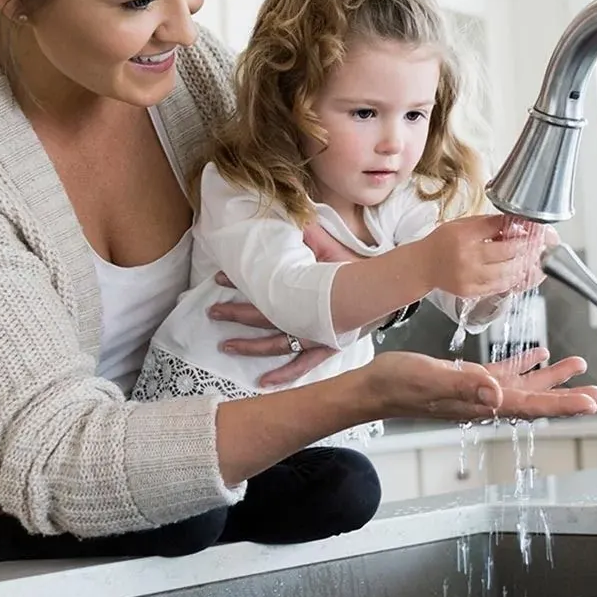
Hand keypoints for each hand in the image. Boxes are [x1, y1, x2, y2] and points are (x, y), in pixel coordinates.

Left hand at [210, 226, 362, 386]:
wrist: (383, 290)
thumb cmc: (356, 268)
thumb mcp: (331, 246)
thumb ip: (309, 234)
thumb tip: (293, 213)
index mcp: (301, 289)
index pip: (262, 286)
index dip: (239, 283)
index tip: (219, 278)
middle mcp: (303, 316)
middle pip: (262, 316)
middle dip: (234, 313)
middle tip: (213, 311)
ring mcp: (313, 336)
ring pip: (274, 344)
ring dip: (248, 345)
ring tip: (226, 346)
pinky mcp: (325, 348)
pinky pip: (301, 366)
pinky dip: (283, 376)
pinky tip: (264, 383)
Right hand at [360, 348, 596, 421]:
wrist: (373, 388)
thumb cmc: (397, 384)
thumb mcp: (430, 378)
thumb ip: (463, 385)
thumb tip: (497, 394)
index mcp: (480, 402)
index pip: (531, 405)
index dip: (563, 404)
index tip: (590, 403)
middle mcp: (484, 400)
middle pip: (536, 400)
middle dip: (568, 396)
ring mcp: (477, 391)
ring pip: (525, 386)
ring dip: (552, 378)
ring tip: (578, 366)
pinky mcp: (467, 380)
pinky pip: (504, 373)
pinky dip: (524, 365)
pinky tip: (539, 354)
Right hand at [415, 215, 548, 297]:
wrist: (424, 265)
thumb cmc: (443, 242)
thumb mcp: (462, 225)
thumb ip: (487, 224)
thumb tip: (514, 224)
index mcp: (464, 235)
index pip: (498, 228)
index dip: (518, 228)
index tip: (530, 228)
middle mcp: (467, 257)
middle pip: (507, 251)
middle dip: (525, 247)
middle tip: (536, 244)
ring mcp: (469, 276)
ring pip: (507, 272)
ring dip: (522, 264)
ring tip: (530, 259)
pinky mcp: (470, 291)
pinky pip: (498, 286)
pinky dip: (511, 279)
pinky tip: (517, 272)